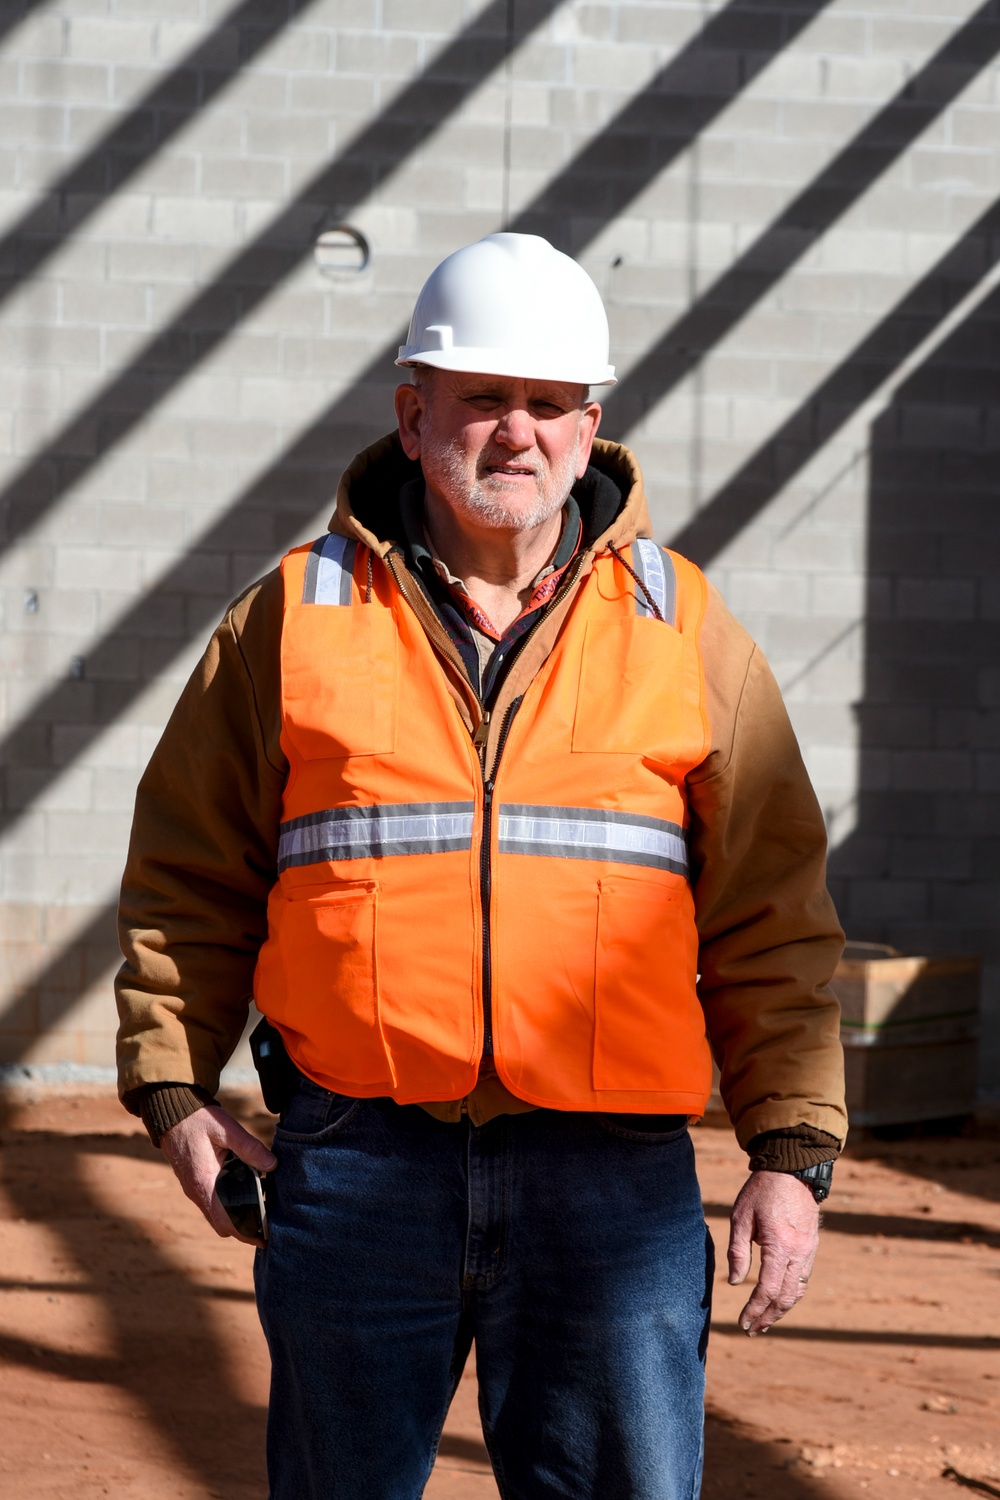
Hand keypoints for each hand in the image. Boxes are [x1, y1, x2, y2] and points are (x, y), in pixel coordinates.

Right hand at [161, 1104, 276, 1247]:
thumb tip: (272, 1165)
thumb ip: (249, 1147)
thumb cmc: (197, 1120)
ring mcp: (194, 1189)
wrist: (170, 1113)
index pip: (225, 1221)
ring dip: (236, 1218)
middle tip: (268, 1225)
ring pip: (216, 1216)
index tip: (265, 1237)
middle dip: (244, 1229)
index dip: (245, 1232)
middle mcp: (196, 1192)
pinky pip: (212, 1204)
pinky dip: (228, 1207)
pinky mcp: (195, 1182)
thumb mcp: (225, 1128)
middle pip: (222, 1224)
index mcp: (203, 1182)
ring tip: (261, 1211)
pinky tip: (245, 1195)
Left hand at [727, 1170, 819, 1335]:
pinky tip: (779, 1301)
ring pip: (798, 1291)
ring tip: (765, 1322)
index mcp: (779, 1245)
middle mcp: (798, 1253)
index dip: (755, 1309)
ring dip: (781, 1310)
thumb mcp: (741, 1216)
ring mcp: (809, 1251)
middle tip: (752, 1330)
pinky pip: (803, 1279)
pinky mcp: (812, 1247)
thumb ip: (738, 1251)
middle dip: (768, 1317)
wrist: (792, 1170)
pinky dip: (791, 1295)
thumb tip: (735, 1283)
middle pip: (785, 1297)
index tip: (743, 1323)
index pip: (767, 1289)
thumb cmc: (761, 1191)